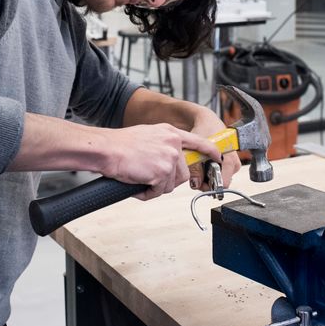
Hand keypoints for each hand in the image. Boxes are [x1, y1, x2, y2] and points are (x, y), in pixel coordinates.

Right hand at [104, 124, 221, 200]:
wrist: (107, 149)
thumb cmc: (120, 144)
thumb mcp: (148, 135)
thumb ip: (163, 144)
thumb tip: (169, 161)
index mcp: (170, 132)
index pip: (198, 141)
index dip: (210, 151)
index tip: (217, 157)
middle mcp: (173, 143)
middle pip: (183, 173)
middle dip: (168, 180)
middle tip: (151, 179)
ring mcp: (169, 158)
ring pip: (171, 184)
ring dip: (157, 187)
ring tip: (141, 181)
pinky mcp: (162, 172)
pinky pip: (159, 191)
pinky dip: (147, 193)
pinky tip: (137, 186)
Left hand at [188, 110, 241, 190]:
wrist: (207, 121)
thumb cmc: (204, 131)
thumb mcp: (197, 149)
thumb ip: (195, 169)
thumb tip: (197, 184)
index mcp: (230, 160)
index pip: (223, 184)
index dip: (209, 186)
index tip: (199, 181)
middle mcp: (235, 163)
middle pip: (221, 183)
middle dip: (207, 181)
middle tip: (196, 171)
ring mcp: (233, 164)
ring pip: (219, 179)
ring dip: (208, 176)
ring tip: (199, 164)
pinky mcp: (229, 163)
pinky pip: (220, 174)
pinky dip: (210, 172)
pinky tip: (203, 163)